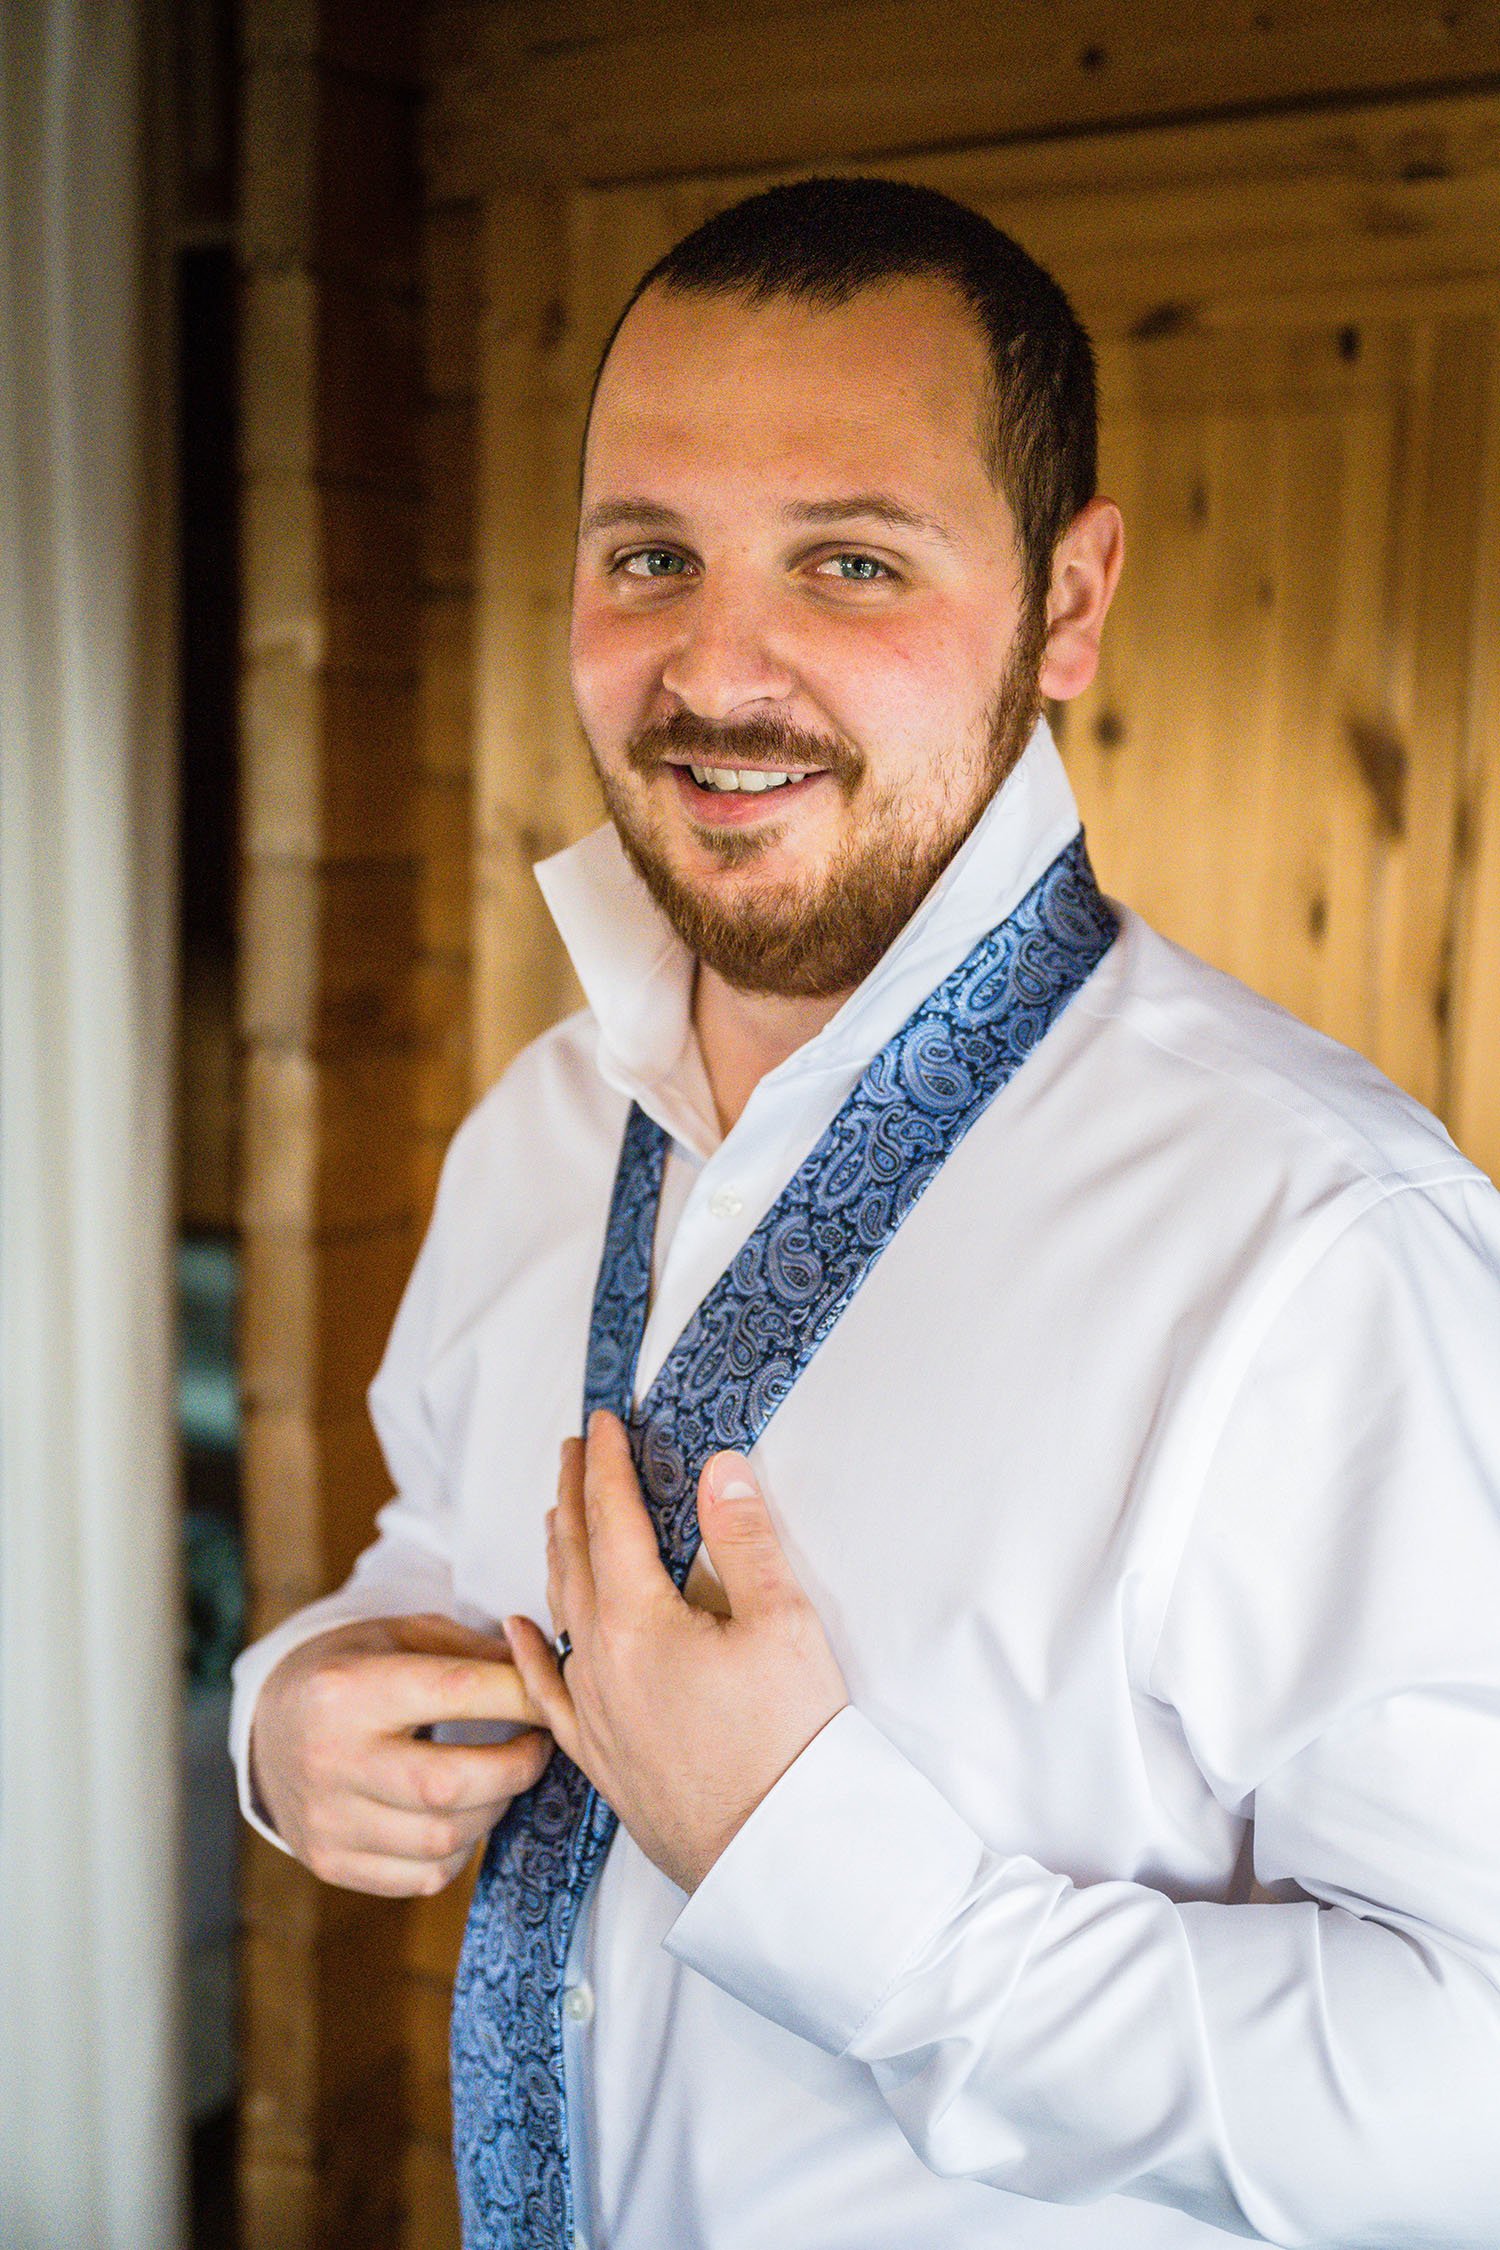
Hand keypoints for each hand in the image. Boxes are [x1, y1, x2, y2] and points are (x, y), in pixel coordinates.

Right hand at [250, 1612, 552, 1895]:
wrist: (268, 1727)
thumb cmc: (351, 1671)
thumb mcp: (402, 1635)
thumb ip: (473, 1653)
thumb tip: (547, 1675)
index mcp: (347, 1688)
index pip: (456, 1692)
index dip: (521, 1696)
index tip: (552, 1698)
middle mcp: (330, 1758)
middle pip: (450, 1785)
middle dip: (518, 1766)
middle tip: (540, 1745)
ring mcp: (326, 1820)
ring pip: (443, 1838)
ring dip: (495, 1809)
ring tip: (502, 1777)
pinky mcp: (331, 1862)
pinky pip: (422, 1876)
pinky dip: (460, 1849)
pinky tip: (461, 1815)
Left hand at [507, 1412, 847, 1893]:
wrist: (778, 1859)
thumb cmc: (791, 1741)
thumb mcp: (785, 1625)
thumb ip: (747, 1539)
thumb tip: (719, 1466)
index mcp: (639, 1620)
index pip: (613, 1517)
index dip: (606, 1463)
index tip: (601, 1420)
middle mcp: (599, 1662)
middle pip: (576, 1557)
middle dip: (573, 1495)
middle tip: (572, 1448)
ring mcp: (593, 1714)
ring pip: (558, 1616)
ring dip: (557, 1556)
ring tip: (556, 1515)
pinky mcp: (601, 1758)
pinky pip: (546, 1692)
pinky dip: (528, 1650)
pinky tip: (515, 1629)